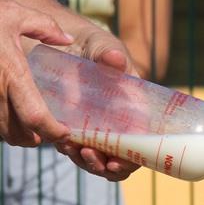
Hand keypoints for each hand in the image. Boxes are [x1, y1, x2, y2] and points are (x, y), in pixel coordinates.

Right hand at [0, 0, 72, 145]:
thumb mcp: (16, 13)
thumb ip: (44, 26)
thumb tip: (66, 38)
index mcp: (13, 74)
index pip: (35, 116)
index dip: (53, 131)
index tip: (66, 132)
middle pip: (18, 133)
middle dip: (38, 139)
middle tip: (54, 135)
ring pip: (2, 132)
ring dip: (21, 136)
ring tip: (36, 130)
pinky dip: (5, 126)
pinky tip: (16, 118)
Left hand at [53, 25, 140, 180]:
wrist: (61, 40)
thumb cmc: (91, 42)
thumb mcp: (102, 44)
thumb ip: (108, 53)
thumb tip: (116, 59)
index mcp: (134, 108)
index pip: (141, 142)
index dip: (132, 159)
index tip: (116, 163)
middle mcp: (119, 123)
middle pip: (121, 158)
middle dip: (105, 165)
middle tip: (87, 154)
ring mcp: (98, 128)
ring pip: (99, 159)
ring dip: (86, 161)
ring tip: (70, 147)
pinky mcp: (77, 128)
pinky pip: (78, 150)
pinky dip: (70, 151)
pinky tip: (60, 142)